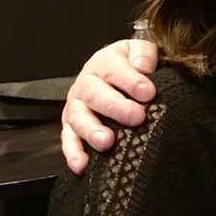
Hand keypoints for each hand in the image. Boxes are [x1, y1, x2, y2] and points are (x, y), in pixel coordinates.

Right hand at [61, 39, 159, 173]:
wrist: (116, 72)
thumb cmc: (132, 64)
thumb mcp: (139, 50)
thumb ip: (143, 53)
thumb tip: (143, 66)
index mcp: (104, 63)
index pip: (114, 69)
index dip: (130, 81)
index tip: (148, 92)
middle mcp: (86, 84)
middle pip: (95, 95)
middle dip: (115, 107)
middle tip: (136, 116)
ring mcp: (76, 106)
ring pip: (78, 118)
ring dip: (91, 131)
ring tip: (106, 142)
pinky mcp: (71, 127)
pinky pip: (68, 140)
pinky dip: (73, 152)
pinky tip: (81, 165)